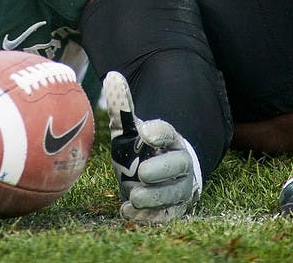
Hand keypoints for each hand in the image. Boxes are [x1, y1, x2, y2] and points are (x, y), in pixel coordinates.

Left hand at [103, 71, 200, 223]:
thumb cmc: (140, 149)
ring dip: (155, 197)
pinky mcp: (174, 209)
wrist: (156, 176)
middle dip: (162, 169)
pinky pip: (166, 215)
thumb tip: (112, 76)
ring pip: (174, 194)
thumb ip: (122, 107)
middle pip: (178, 165)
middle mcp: (180, 163)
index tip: (144, 132)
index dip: (158, 132)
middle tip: (142, 172)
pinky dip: (149, 217)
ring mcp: (179, 187)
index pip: (168, 133)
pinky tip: (128, 213)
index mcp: (169, 139)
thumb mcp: (129, 129)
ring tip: (134, 197)